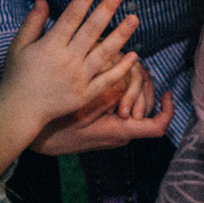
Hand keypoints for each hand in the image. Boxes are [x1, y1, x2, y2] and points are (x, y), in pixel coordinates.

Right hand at [0, 0, 142, 147]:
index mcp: (50, 46)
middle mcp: (67, 60)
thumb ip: (32, 23)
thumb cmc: (17, 76)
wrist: (20, 110)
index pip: (71, 16)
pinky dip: (121, 68)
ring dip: (121, 35)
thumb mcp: (18, 46)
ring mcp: (78, 78)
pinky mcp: (85, 95)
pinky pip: (107, 80)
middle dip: (106, 9)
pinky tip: (134, 55)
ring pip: (104, 53)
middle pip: (91, 30)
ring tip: (134, 18)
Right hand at [34, 59, 173, 155]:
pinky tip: (110, 71)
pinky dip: (121, 86)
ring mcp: (115, 128)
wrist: (36, 136)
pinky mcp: (106, 123)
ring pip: (137, 103)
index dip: (167, 111)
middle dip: (143, 86)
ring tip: (118, 66)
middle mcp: (122, 132)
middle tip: (130, 66)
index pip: (156, 127)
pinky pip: (123, 104)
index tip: (167, 93)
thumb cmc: (56, 126)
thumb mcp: (82, 110)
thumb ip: (109, 95)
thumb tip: (130, 78)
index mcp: (120, 132)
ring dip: (132, 83)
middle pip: (148, 108)